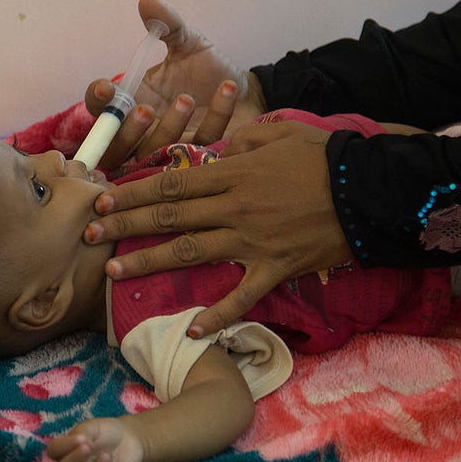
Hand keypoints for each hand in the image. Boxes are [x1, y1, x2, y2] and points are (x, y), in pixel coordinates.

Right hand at [46, 417, 144, 461]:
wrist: (129, 438)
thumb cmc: (105, 431)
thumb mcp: (93, 426)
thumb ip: (83, 433)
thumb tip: (80, 443)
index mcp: (67, 450)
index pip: (53, 451)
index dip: (63, 447)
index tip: (80, 438)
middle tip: (89, 447)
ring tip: (108, 455)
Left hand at [83, 121, 352, 336]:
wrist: (370, 190)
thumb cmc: (326, 156)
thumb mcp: (282, 131)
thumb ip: (244, 138)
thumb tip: (219, 147)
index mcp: (234, 173)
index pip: (172, 183)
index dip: (134, 192)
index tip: (104, 199)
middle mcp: (234, 209)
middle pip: (169, 218)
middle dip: (125, 226)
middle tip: (91, 235)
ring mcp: (252, 242)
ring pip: (190, 254)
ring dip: (149, 263)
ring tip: (114, 272)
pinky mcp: (275, 269)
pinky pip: (241, 297)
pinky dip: (217, 316)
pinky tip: (191, 330)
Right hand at [84, 0, 265, 169]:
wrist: (249, 92)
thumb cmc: (208, 71)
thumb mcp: (188, 42)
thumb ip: (168, 24)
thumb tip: (147, 0)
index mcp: (133, 103)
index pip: (100, 108)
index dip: (97, 100)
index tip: (106, 86)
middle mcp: (145, 133)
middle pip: (116, 148)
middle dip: (128, 131)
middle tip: (147, 109)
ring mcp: (172, 151)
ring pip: (155, 154)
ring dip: (169, 128)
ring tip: (187, 98)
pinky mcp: (204, 159)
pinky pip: (203, 144)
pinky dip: (216, 115)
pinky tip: (227, 88)